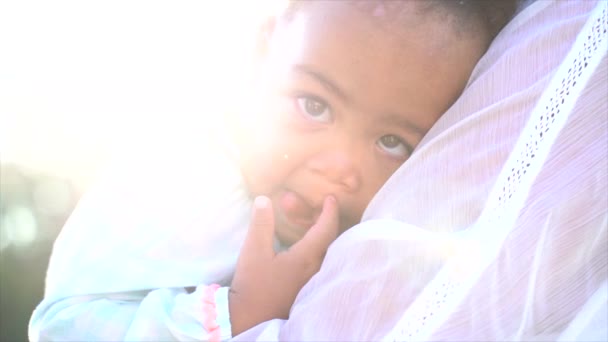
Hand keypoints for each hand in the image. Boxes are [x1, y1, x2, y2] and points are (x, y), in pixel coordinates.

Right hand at [229, 195, 339, 335]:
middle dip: (327, 221)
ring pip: (326, 251)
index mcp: (306, 258)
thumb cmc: (253, 285)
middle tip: (320, 207)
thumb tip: (264, 199)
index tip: (331, 198)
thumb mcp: (253, 251)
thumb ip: (261, 224)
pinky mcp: (306, 287)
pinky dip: (317, 247)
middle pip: (330, 240)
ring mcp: (312, 280)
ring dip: (322, 234)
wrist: (250, 319)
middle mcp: (315, 269)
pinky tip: (305, 244)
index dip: (330, 212)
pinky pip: (320, 261)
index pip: (326, 229)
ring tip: (312, 222)